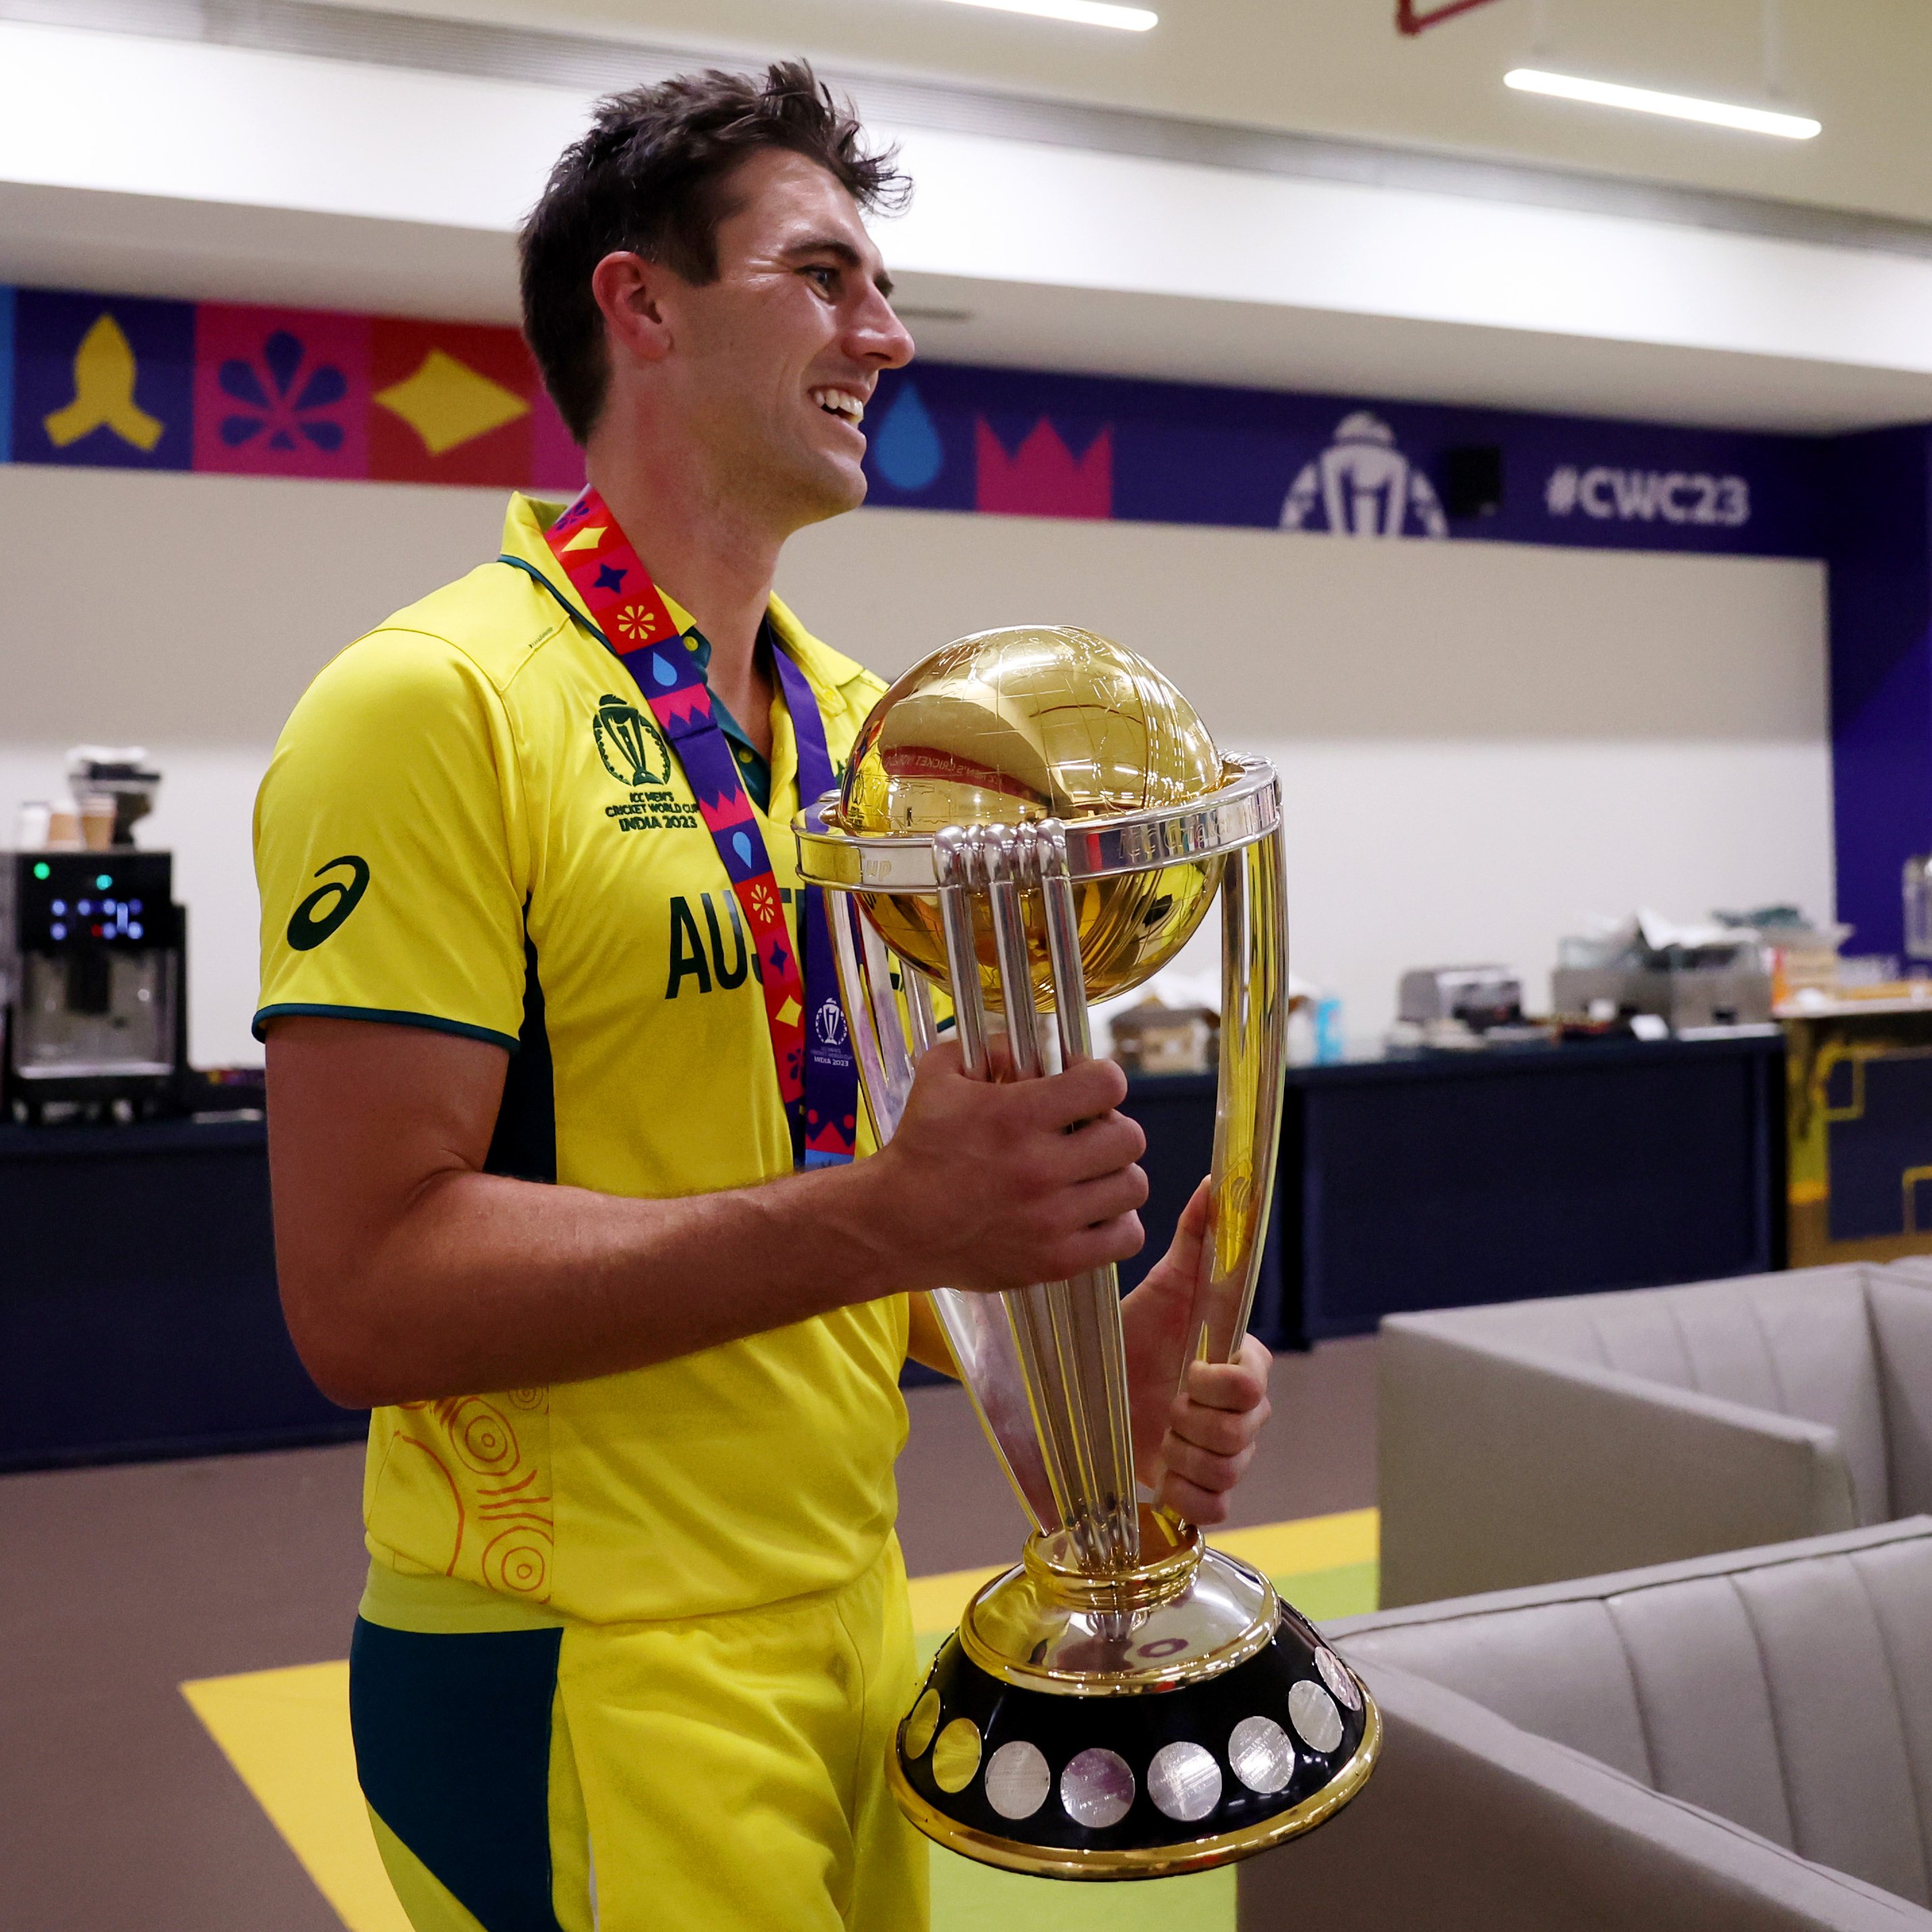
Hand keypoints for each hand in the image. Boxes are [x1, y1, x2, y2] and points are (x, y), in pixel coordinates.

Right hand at [864, 1039, 1147, 1294]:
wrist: (893, 1226)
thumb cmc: (918, 1148)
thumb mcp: (939, 1076)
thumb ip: (988, 1045)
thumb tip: (1029, 1043)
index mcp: (1016, 1117)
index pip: (1106, 1085)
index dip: (1100, 1078)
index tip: (1081, 1086)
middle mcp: (1040, 1168)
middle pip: (1129, 1138)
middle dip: (1111, 1127)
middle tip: (1086, 1133)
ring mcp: (1051, 1220)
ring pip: (1133, 1186)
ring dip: (1115, 1175)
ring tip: (1088, 1174)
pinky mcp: (1055, 1261)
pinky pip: (1125, 1237)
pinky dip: (1116, 1223)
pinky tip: (1089, 1212)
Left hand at [1120, 1177, 1272, 1524]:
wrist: (1088, 1389)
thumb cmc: (1131, 1335)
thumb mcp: (1163, 1286)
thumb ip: (1195, 1237)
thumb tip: (1214, 1183)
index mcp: (1240, 1366)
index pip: (1255, 1385)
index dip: (1220, 1386)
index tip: (1185, 1375)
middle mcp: (1240, 1415)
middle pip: (1245, 1434)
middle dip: (1194, 1422)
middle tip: (1162, 1407)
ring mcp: (1223, 1455)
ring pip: (1231, 1471)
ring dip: (1185, 1457)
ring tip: (1156, 1436)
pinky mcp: (1199, 1492)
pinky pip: (1216, 1508)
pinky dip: (1186, 1496)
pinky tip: (1160, 1474)